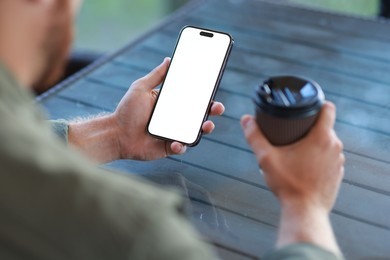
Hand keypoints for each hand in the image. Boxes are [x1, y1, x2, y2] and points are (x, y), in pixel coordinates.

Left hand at [113, 58, 224, 160]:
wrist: (115, 133)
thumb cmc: (127, 110)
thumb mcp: (141, 88)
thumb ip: (156, 75)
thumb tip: (168, 59)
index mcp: (172, 104)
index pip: (193, 99)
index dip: (205, 95)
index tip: (214, 89)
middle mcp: (176, 119)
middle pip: (199, 115)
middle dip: (212, 112)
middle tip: (217, 108)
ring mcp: (174, 134)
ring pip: (195, 132)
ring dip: (204, 129)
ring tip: (206, 126)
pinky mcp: (169, 147)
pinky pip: (181, 147)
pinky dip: (181, 145)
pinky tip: (177, 142)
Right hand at [241, 102, 344, 255]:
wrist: (305, 211)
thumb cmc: (288, 185)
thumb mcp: (266, 158)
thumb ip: (255, 137)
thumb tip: (246, 120)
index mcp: (321, 137)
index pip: (328, 108)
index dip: (319, 103)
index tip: (308, 106)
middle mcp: (334, 146)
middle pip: (325, 126)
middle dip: (310, 127)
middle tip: (293, 135)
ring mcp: (338, 161)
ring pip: (328, 142)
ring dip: (315, 143)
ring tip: (298, 151)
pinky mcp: (338, 173)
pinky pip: (329, 158)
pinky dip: (319, 158)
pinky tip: (305, 166)